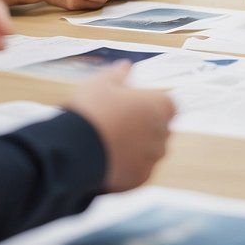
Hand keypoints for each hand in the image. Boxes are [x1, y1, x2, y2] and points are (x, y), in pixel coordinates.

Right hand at [66, 64, 175, 191]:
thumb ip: (118, 74)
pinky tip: (107, 160)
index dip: (152, 105)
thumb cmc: (92, 111)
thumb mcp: (101, 83)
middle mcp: (162, 133)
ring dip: (137, 148)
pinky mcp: (141, 178)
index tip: (135, 106)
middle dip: (144, 127)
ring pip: (150, 152)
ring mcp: (153, 158)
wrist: (75, 149)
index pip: (169, 106)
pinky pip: (138, 170)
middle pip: (160, 129)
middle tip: (118, 124)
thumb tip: (126, 66)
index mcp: (159, 106)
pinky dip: (127, 166)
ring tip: (109, 143)